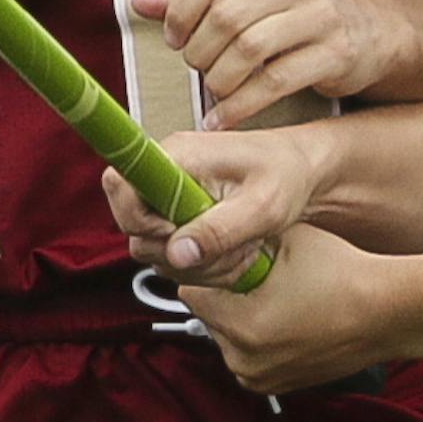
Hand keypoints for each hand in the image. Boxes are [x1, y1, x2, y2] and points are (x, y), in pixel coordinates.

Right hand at [102, 128, 320, 285]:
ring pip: (154, 249)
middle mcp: (164, 173)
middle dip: (179, 253)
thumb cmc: (288, 175)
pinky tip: (233, 252)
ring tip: (238, 249)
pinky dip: (203, 266)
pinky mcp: (178, 216)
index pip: (119, 183)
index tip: (179, 231)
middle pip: (134, 228)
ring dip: (197, 264)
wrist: (303, 172)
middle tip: (226, 248)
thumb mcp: (262, 207)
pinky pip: (173, 255)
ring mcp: (169, 197)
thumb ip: (218, 230)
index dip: (139, 219)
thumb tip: (176, 254)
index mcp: (177, 155)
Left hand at [134, 0, 394, 129]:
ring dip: (219, 78)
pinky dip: (241, 106)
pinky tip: (223, 118)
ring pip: (250, 49)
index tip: (175, 38)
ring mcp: (321, 14)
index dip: (182, 10)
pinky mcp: (336, 53)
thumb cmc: (287, 11)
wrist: (366, 30)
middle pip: (227, 16)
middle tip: (196, 67)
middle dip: (200, 50)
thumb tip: (138, 0)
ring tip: (212, 89)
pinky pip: (276, 82)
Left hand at [181, 225, 401, 393]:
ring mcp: (259, 376)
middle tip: (262, 278)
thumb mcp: (281, 238)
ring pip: (224, 335)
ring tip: (279, 298)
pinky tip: (287, 317)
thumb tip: (204, 232)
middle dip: (226, 295)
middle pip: (207, 315)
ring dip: (240, 317)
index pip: (191, 292)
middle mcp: (245, 359)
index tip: (230, 262)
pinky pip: (246, 353)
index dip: (210, 271)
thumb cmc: (344, 274)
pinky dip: (257, 337)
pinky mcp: (273, 385)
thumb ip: (235, 237)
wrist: (387, 312)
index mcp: (241, 325)